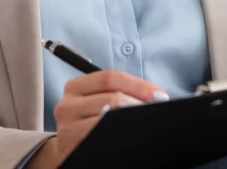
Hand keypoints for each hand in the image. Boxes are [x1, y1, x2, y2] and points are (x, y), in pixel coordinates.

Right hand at [50, 70, 170, 162]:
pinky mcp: (71, 147)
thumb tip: (156, 95)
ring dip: (133, 118)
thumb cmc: (91, 118)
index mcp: (75, 87)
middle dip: (139, 103)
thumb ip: (121, 91)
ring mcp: (67, 128)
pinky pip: (101, 136)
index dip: (139, 84)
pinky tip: (131, 134)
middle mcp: (67, 106)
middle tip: (156, 109)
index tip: (159, 94)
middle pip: (112, 98)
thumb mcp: (97, 99)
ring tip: (145, 120)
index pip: (110, 78)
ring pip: (108, 118)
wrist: (69, 146)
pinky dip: (121, 134)